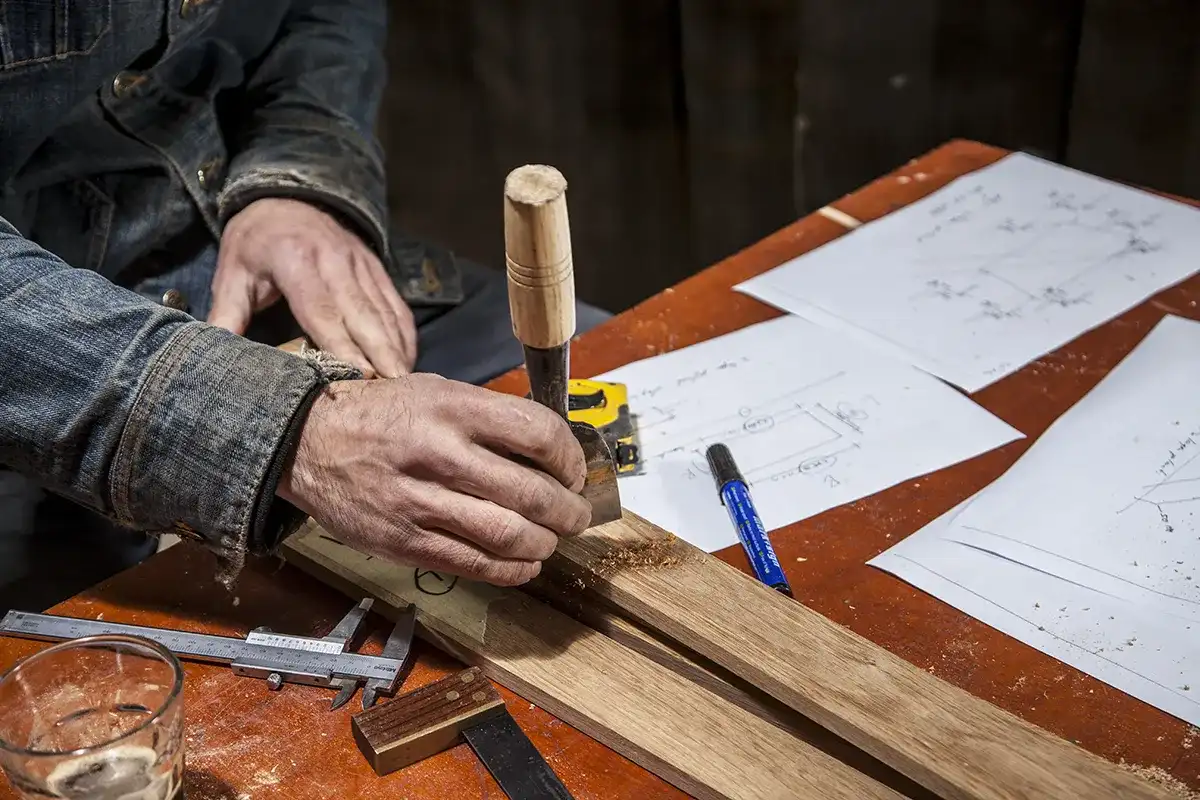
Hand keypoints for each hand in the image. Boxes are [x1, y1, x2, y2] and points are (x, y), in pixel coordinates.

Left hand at [210, 198, 416, 377]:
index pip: (323, 311)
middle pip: (364, 314)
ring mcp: (361, 265)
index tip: (359, 375)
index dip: (343, 345)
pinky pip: (396, 304)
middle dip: (381, 353)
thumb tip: (213, 359)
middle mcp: (336, 262)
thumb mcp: (232, 273)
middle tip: (393, 387)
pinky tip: (407, 359)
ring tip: (404, 382)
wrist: (288, 196)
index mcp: (297, 262)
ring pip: (385, 312)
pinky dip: (404, 333)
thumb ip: (227, 314)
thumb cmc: (256, 241)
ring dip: (397, 348)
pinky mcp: (377, 269)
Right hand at [277, 375, 591, 585]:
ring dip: (544, 543)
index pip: (537, 433)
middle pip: (531, 492)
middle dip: (568, 511)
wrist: (306, 443)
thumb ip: (490, 417)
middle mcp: (438, 452)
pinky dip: (512, 569)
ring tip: (552, 539)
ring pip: (507, 534)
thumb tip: (551, 451)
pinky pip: (474, 564)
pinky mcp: (404, 542)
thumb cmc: (380, 416)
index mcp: (452, 408)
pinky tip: (525, 564)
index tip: (574, 471)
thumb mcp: (436, 392)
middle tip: (576, 514)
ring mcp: (419, 501)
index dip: (570, 458)